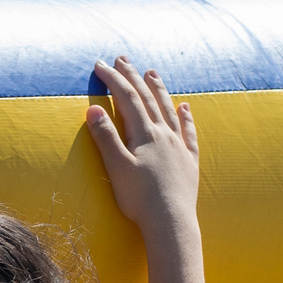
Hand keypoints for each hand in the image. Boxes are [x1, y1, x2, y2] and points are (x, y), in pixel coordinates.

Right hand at [84, 56, 198, 230]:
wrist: (171, 223)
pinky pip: (189, 132)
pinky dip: (186, 117)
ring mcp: (179, 147)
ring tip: (152, 73)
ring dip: (159, 89)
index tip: (100, 65)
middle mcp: (164, 134)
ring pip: (169, 110)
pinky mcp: (189, 162)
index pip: (127, 98)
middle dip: (133, 77)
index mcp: (144, 134)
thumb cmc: (140, 199)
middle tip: (123, 59)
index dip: (113, 80)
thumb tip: (93, 109)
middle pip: (147, 99)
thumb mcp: (117, 168)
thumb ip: (106, 137)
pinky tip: (185, 107)